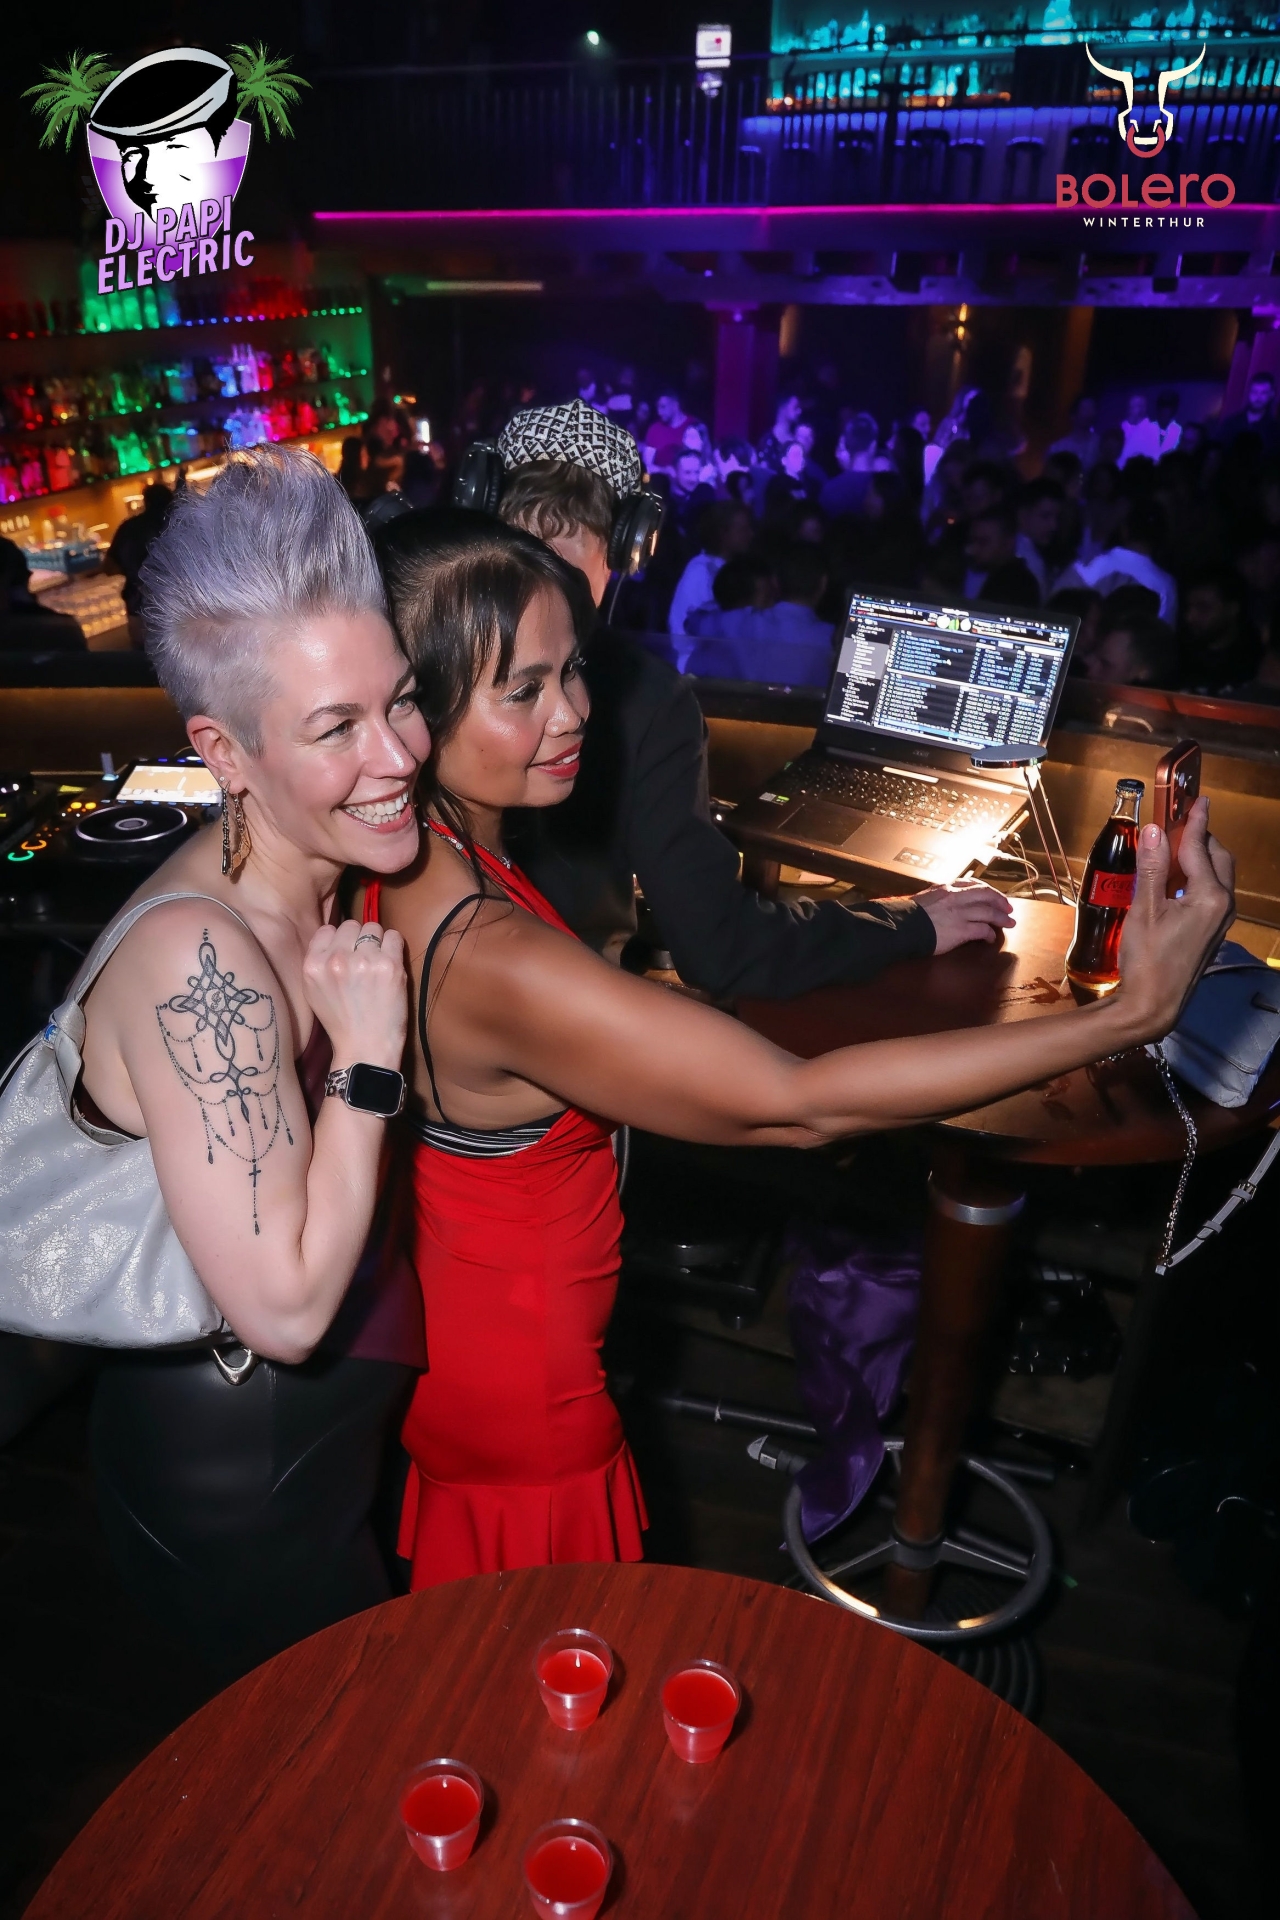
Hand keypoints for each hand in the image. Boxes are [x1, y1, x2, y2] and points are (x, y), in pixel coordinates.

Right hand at [301, 919, 408, 1071]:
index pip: (328, 929)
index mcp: (313, 965)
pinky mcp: (389, 965)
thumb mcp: (313, 990)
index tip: (346, 954)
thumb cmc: (340, 1021)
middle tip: (364, 960)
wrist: (365, 1046)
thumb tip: (334, 935)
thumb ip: (318, 960)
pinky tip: (390, 963)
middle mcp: (337, 959)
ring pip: (373, 927)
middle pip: (351, 925)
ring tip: (377, 963)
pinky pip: (394, 936)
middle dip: (358, 940)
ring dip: (377, 942)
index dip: (339, 940)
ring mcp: (364, 960)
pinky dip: (394, 946)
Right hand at [914, 880, 1015, 953]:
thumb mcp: (924, 898)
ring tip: (1009, 923)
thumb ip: (937, 898)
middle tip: (1009, 908)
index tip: (993, 895)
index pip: (972, 884)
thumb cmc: (908, 915)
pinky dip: (989, 934)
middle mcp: (956, 897)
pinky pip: (982, 929)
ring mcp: (960, 912)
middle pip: (986, 894)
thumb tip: (943, 904)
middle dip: (1000, 901)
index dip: (986, 890)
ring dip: (1001, 918)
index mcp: (946, 888)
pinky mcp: (961, 929)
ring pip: (988, 911)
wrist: (903, 926)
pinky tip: (990, 938)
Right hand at [1113, 798, 1234, 1041]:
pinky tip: (1173, 880)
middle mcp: (1222, 906)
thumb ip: (1151, 868)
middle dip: (1200, 838)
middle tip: (1178, 823)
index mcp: (1210, 896)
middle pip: (1218, 858)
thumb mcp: (1144, 910)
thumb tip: (1154, 831)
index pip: (1200, 848)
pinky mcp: (1211, 932)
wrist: (1153, 1005)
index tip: (1195, 800)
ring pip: (1217, 875)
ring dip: (1199, 857)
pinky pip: (1211, 892)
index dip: (1193, 822)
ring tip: (1172, 849)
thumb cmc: (1148, 959)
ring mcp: (1219, 921)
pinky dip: (1197, 877)